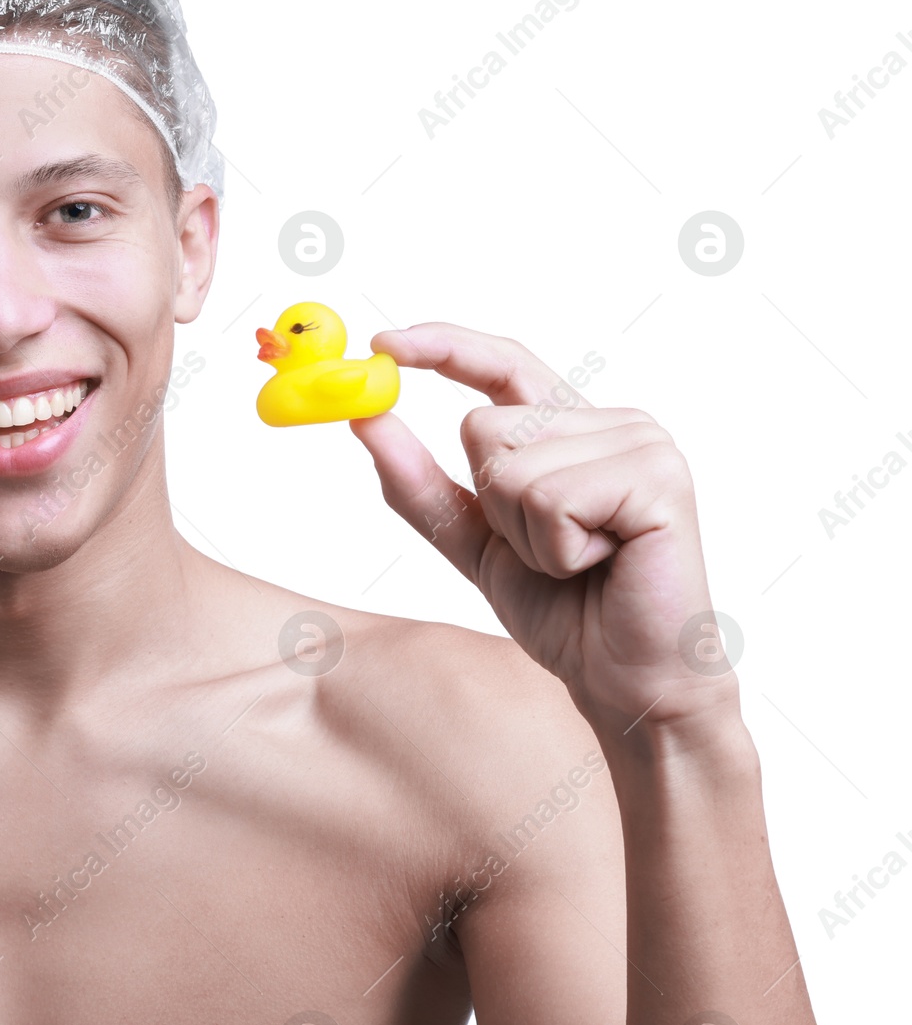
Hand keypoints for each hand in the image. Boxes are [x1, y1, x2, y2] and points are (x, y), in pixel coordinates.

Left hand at [348, 323, 731, 736]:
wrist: (623, 680)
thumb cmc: (564, 611)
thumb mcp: (472, 541)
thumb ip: (419, 482)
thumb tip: (366, 419)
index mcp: (573, 430)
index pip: (503, 363)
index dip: (443, 347)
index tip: (383, 344)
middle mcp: (613, 423)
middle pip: (483, 426)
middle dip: (491, 507)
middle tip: (545, 553)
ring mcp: (642, 444)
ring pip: (510, 466)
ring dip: (525, 535)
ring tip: (576, 563)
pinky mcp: (659, 479)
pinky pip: (550, 498)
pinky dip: (555, 549)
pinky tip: (600, 566)